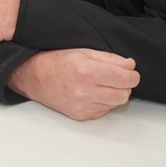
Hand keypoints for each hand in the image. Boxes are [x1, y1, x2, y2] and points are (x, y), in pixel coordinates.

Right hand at [7, 49, 140, 120]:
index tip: (130, 71)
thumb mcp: (83, 51)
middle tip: (115, 77)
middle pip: (124, 94)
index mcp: (86, 71)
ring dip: (114, 94)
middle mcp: (84, 91)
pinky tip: (91, 93)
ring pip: (115, 103)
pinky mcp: (80, 115)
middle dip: (124, 85)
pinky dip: (103, 102)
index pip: (126, 79)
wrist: (33, 77)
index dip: (132, 74)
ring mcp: (82, 106)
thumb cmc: (55, 62)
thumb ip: (110, 58)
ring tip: (101, 84)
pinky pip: (104, 110)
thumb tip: (130, 66)